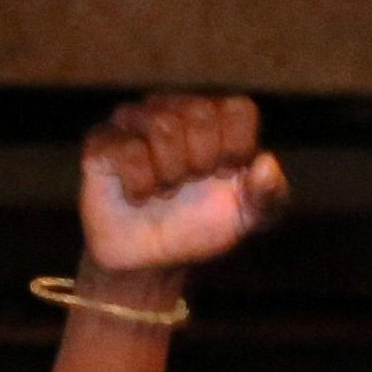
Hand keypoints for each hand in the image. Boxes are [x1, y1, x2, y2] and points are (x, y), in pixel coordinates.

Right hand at [78, 93, 288, 280]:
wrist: (153, 261)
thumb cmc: (201, 227)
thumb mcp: (249, 218)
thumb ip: (270, 195)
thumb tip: (266, 163)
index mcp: (213, 119)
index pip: (238, 110)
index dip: (237, 149)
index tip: (226, 176)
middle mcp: (172, 110)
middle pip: (200, 113)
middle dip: (202, 161)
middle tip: (189, 184)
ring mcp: (133, 123)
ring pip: (161, 125)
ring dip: (171, 173)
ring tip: (164, 191)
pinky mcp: (101, 144)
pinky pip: (126, 149)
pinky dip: (141, 183)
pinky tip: (139, 196)